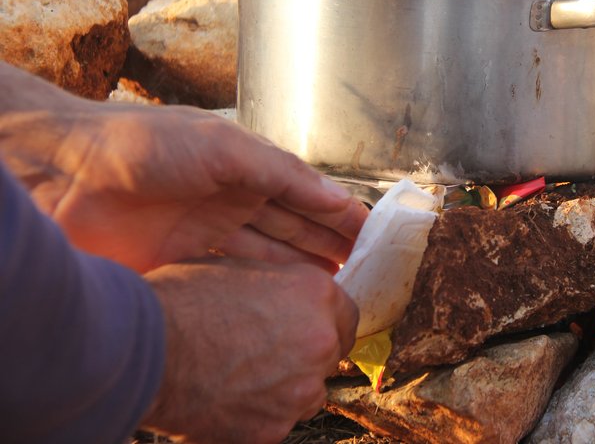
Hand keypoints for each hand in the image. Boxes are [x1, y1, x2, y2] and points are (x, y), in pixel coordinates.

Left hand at [0, 63, 367, 272]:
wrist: (62, 173)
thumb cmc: (142, 145)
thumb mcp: (224, 147)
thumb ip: (281, 173)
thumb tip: (335, 197)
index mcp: (243, 164)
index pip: (304, 191)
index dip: (338, 211)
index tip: (372, 232)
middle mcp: (230, 198)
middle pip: (291, 226)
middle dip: (328, 243)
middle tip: (366, 266)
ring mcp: (206, 232)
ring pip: (268, 255)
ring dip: (302, 268)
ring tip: (340, 285)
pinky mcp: (182, 263)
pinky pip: (233, 277)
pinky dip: (263, 287)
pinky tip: (288, 297)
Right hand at [141, 259, 357, 443]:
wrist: (144, 348)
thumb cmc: (181, 299)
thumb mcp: (239, 269)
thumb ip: (277, 286)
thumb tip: (283, 296)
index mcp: (316, 294)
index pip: (347, 316)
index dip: (325, 322)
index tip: (307, 329)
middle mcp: (320, 342)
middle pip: (330, 355)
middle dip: (305, 356)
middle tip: (264, 355)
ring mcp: (300, 390)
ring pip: (307, 394)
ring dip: (285, 389)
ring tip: (239, 379)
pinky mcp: (274, 428)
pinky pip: (276, 423)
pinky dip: (257, 416)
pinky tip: (225, 402)